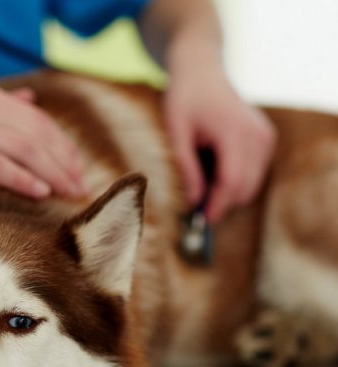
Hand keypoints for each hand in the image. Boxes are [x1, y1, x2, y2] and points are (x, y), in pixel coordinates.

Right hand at [0, 82, 87, 198]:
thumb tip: (31, 99)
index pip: (37, 119)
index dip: (62, 145)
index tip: (79, 169)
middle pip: (37, 133)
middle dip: (64, 161)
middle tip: (82, 188)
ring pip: (23, 148)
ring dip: (52, 172)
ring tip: (70, 193)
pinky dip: (21, 178)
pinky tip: (40, 193)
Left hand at [165, 60, 275, 222]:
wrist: (201, 71)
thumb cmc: (183, 99)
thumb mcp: (175, 132)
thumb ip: (185, 166)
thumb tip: (193, 201)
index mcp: (233, 131)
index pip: (232, 180)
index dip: (217, 205)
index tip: (201, 220)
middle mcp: (256, 134)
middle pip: (244, 186)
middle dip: (221, 202)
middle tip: (195, 209)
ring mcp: (264, 136)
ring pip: (251, 182)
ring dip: (228, 190)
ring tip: (200, 178)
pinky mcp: (265, 138)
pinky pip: (253, 171)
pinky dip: (235, 178)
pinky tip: (213, 166)